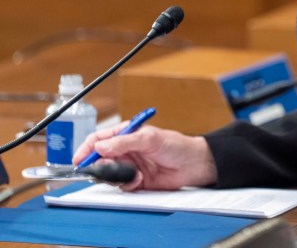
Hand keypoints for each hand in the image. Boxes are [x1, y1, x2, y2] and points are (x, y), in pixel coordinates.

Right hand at [72, 123, 216, 191]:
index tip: (79, 159)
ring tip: (131, 173)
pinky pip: (122, 185)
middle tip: (108, 169)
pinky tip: (140, 179)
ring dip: (116, 176)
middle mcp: (125, 150)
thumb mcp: (149, 138)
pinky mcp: (136, 180)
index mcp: (126, 134)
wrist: (194, 164)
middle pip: (100, 159)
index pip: (98, 140)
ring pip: (109, 174)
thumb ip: (123, 142)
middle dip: (100, 166)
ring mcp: (130, 166)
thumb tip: (100, 146)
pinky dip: (127, 184)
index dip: (86, 149)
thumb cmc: (176, 145)